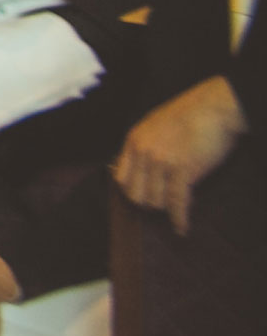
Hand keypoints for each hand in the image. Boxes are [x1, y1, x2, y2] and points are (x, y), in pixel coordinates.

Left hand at [113, 75, 247, 233]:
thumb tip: (139, 167)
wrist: (213, 107)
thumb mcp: (154, 125)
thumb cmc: (189, 115)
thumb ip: (145, 145)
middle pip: (135, 194)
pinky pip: (177, 202)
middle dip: (148, 203)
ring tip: (176, 208)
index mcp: (134, 140)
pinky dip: (179, 219)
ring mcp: (162, 162)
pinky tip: (182, 228)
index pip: (120, 177)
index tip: (144, 195)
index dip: (132, 190)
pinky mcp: (183, 170)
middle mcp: (143, 152)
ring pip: (155, 201)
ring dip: (166, 208)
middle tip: (163, 203)